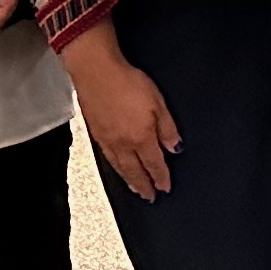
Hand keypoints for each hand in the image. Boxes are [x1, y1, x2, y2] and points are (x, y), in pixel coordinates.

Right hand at [63, 28, 187, 199]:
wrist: (96, 72)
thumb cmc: (127, 82)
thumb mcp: (158, 102)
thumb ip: (167, 128)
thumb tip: (175, 147)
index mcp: (141, 137)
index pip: (154, 164)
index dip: (161, 178)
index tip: (165, 187)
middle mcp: (123, 143)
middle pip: (136, 171)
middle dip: (144, 185)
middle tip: (150, 197)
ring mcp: (107, 140)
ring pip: (120, 168)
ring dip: (130, 181)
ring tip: (136, 189)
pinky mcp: (95, 134)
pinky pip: (108, 159)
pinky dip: (116, 168)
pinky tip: (118, 168)